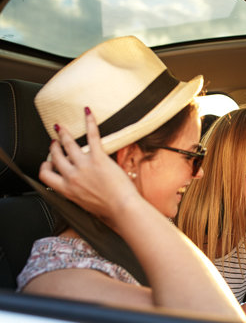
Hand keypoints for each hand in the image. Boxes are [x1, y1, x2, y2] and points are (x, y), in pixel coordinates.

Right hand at [39, 107, 140, 223]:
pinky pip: (91, 136)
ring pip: (68, 145)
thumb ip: (79, 195)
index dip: (45, 166)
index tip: (48, 162)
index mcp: (67, 190)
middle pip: (55, 157)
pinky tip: (87, 112)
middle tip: (55, 141)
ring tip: (62, 129)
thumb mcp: (86, 206)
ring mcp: (84, 166)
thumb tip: (82, 192)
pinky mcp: (98, 158)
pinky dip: (89, 122)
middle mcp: (72, 177)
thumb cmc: (109, 210)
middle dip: (54, 147)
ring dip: (64, 135)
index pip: (45, 175)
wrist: (122, 207)